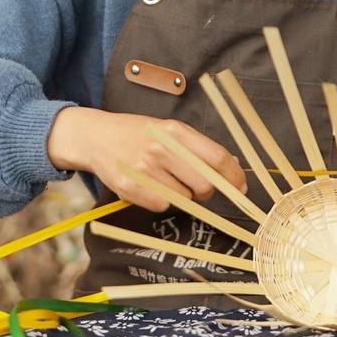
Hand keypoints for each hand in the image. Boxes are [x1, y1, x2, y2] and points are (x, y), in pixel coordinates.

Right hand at [47, 106, 246, 211]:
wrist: (96, 137)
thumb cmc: (137, 134)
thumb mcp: (168, 130)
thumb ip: (197, 147)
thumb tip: (232, 167)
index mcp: (175, 131)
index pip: (218, 158)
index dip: (234, 176)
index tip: (241, 187)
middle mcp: (161, 149)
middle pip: (205, 184)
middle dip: (208, 191)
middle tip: (199, 187)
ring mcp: (145, 169)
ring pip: (185, 198)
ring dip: (183, 195)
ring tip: (165, 179)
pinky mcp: (131, 188)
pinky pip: (162, 205)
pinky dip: (162, 201)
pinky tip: (151, 186)